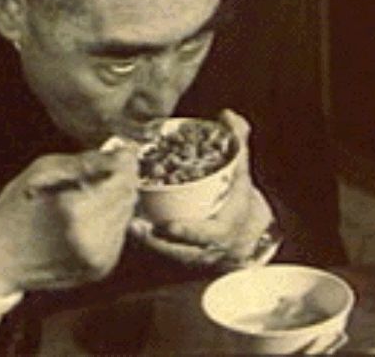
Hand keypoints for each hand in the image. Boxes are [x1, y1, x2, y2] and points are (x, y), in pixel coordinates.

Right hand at [0, 146, 138, 294]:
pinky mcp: (101, 268)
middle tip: (106, 168)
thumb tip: (121, 153)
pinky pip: (119, 234)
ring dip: (117, 200)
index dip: (125, 162)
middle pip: (129, 196)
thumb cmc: (16, 208)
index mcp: (75, 211)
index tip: (121, 152)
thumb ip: (86, 162)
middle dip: (122, 179)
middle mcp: (92, 238)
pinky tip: (90, 214)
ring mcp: (99, 257)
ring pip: (127, 215)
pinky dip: (111, 220)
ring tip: (92, 192)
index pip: (122, 178)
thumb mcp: (44, 171)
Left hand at [129, 109, 277, 268]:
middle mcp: (207, 249)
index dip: (188, 231)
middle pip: (179, 250)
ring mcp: (191, 256)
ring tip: (127, 225)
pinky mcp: (178, 258)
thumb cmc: (238, 197)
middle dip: (156, 240)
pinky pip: (160, 254)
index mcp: (224, 228)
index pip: (206, 234)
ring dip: (146, 242)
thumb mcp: (241, 170)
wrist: (246, 231)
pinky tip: (128, 228)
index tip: (168, 225)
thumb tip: (228, 115)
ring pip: (166, 254)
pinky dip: (145, 243)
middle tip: (134, 224)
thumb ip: (236, 142)